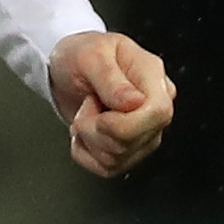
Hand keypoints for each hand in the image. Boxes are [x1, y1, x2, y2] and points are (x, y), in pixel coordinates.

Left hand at [50, 29, 174, 178]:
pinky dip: (85, 154)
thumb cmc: (80, 55)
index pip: (158, 113)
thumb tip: (134, 102)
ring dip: (88, 139)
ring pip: (118, 158)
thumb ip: (110, 78)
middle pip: (134, 140)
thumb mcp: (90, 55)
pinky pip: (107, 168)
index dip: (125, 122)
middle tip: (87, 105)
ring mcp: (144, 132)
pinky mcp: (128, 150)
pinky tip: (85, 133)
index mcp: (152, 77)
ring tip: (86, 114)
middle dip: (97, 128)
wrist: (65, 69)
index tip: (99, 113)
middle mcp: (154, 108)